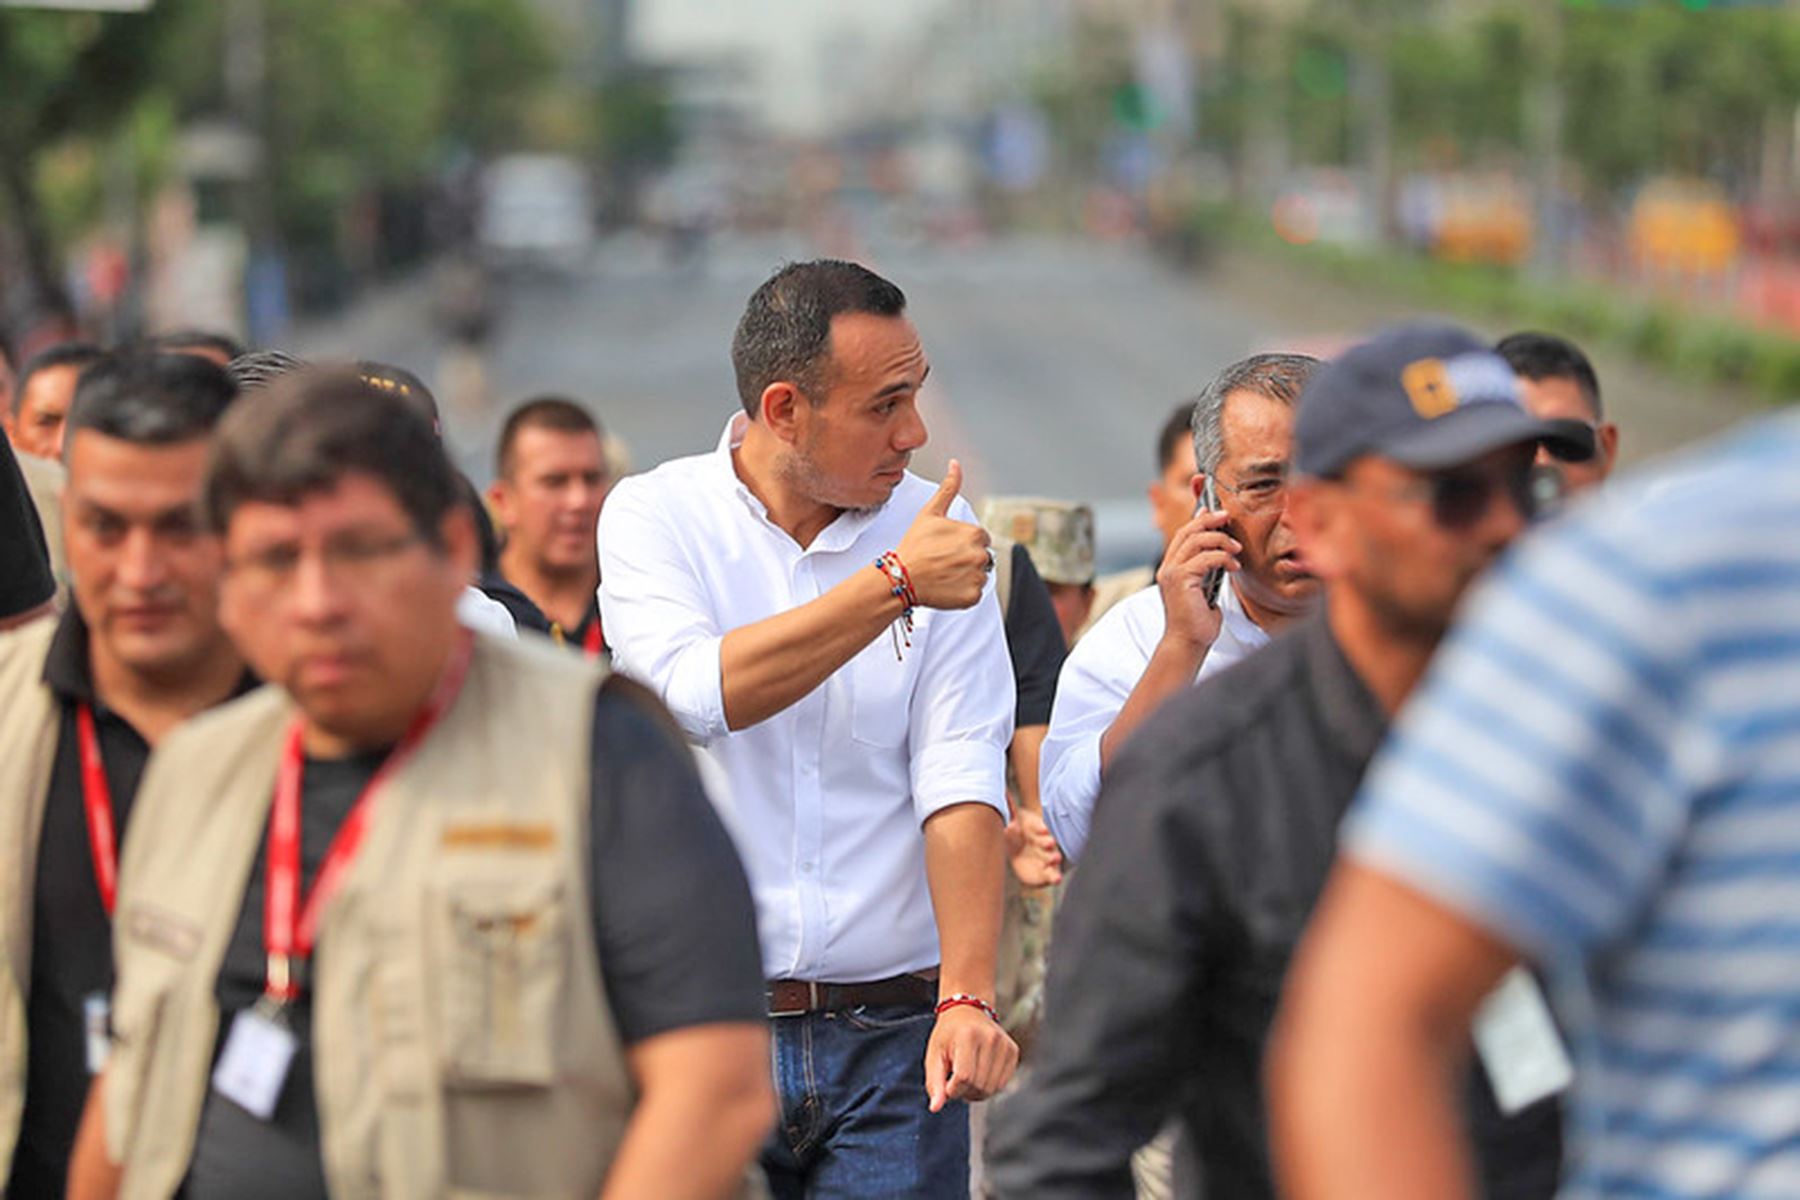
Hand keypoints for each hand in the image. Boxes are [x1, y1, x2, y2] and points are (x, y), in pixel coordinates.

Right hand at [896, 460, 992, 610]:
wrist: (900, 576)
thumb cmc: (914, 544)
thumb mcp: (931, 513)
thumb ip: (948, 488)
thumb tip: (955, 463)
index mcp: (975, 533)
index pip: (980, 538)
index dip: (962, 542)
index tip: (945, 546)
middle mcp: (981, 555)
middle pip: (981, 557)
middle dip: (965, 558)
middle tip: (943, 561)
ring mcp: (977, 577)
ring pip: (979, 575)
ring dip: (965, 575)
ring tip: (943, 573)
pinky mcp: (972, 597)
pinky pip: (974, 594)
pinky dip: (962, 592)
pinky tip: (945, 586)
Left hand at [925, 1003, 1019, 1111]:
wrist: (967, 1011)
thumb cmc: (947, 1036)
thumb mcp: (934, 1055)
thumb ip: (934, 1082)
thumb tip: (935, 1108)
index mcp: (968, 1036)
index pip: (964, 1077)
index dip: (952, 1089)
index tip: (946, 1083)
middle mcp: (990, 1038)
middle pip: (978, 1085)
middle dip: (963, 1091)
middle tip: (955, 1079)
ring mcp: (1005, 1044)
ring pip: (991, 1089)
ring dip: (976, 1092)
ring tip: (967, 1077)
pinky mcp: (1013, 1051)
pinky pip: (1002, 1084)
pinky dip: (988, 1086)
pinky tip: (980, 1074)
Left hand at [1005, 807, 1062, 887]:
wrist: (1021, 853)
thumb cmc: (1017, 833)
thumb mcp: (1012, 819)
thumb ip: (1009, 809)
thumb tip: (1002, 792)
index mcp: (1036, 830)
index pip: (1039, 827)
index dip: (1040, 828)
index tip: (1042, 830)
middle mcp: (1043, 843)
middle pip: (1047, 842)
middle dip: (1048, 842)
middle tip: (1050, 842)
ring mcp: (1046, 858)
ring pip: (1052, 858)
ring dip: (1054, 858)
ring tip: (1055, 859)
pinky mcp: (1045, 872)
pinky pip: (1051, 875)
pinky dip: (1054, 877)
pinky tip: (1057, 879)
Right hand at [1157, 508, 1239, 652]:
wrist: (1188, 643)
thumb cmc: (1197, 621)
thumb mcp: (1205, 588)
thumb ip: (1208, 569)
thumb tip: (1221, 552)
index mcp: (1172, 567)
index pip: (1183, 534)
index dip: (1199, 519)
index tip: (1216, 512)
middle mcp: (1168, 567)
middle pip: (1188, 531)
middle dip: (1210, 520)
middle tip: (1228, 518)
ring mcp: (1172, 573)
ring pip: (1196, 540)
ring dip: (1221, 540)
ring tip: (1236, 548)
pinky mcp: (1181, 580)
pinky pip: (1205, 558)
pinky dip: (1223, 558)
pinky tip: (1234, 566)